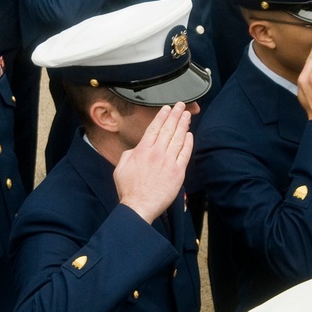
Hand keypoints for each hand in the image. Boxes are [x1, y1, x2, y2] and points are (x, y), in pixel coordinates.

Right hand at [114, 103, 192, 222]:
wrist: (139, 206)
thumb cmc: (128, 190)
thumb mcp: (120, 168)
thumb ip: (128, 154)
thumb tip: (136, 149)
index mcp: (142, 151)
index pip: (154, 128)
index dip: (162, 116)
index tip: (167, 108)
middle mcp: (156, 153)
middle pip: (168, 129)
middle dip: (175, 115)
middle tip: (181, 105)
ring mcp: (168, 162)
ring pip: (178, 138)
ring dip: (183, 125)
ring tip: (187, 115)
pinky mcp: (178, 172)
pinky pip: (185, 153)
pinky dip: (188, 143)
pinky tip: (190, 135)